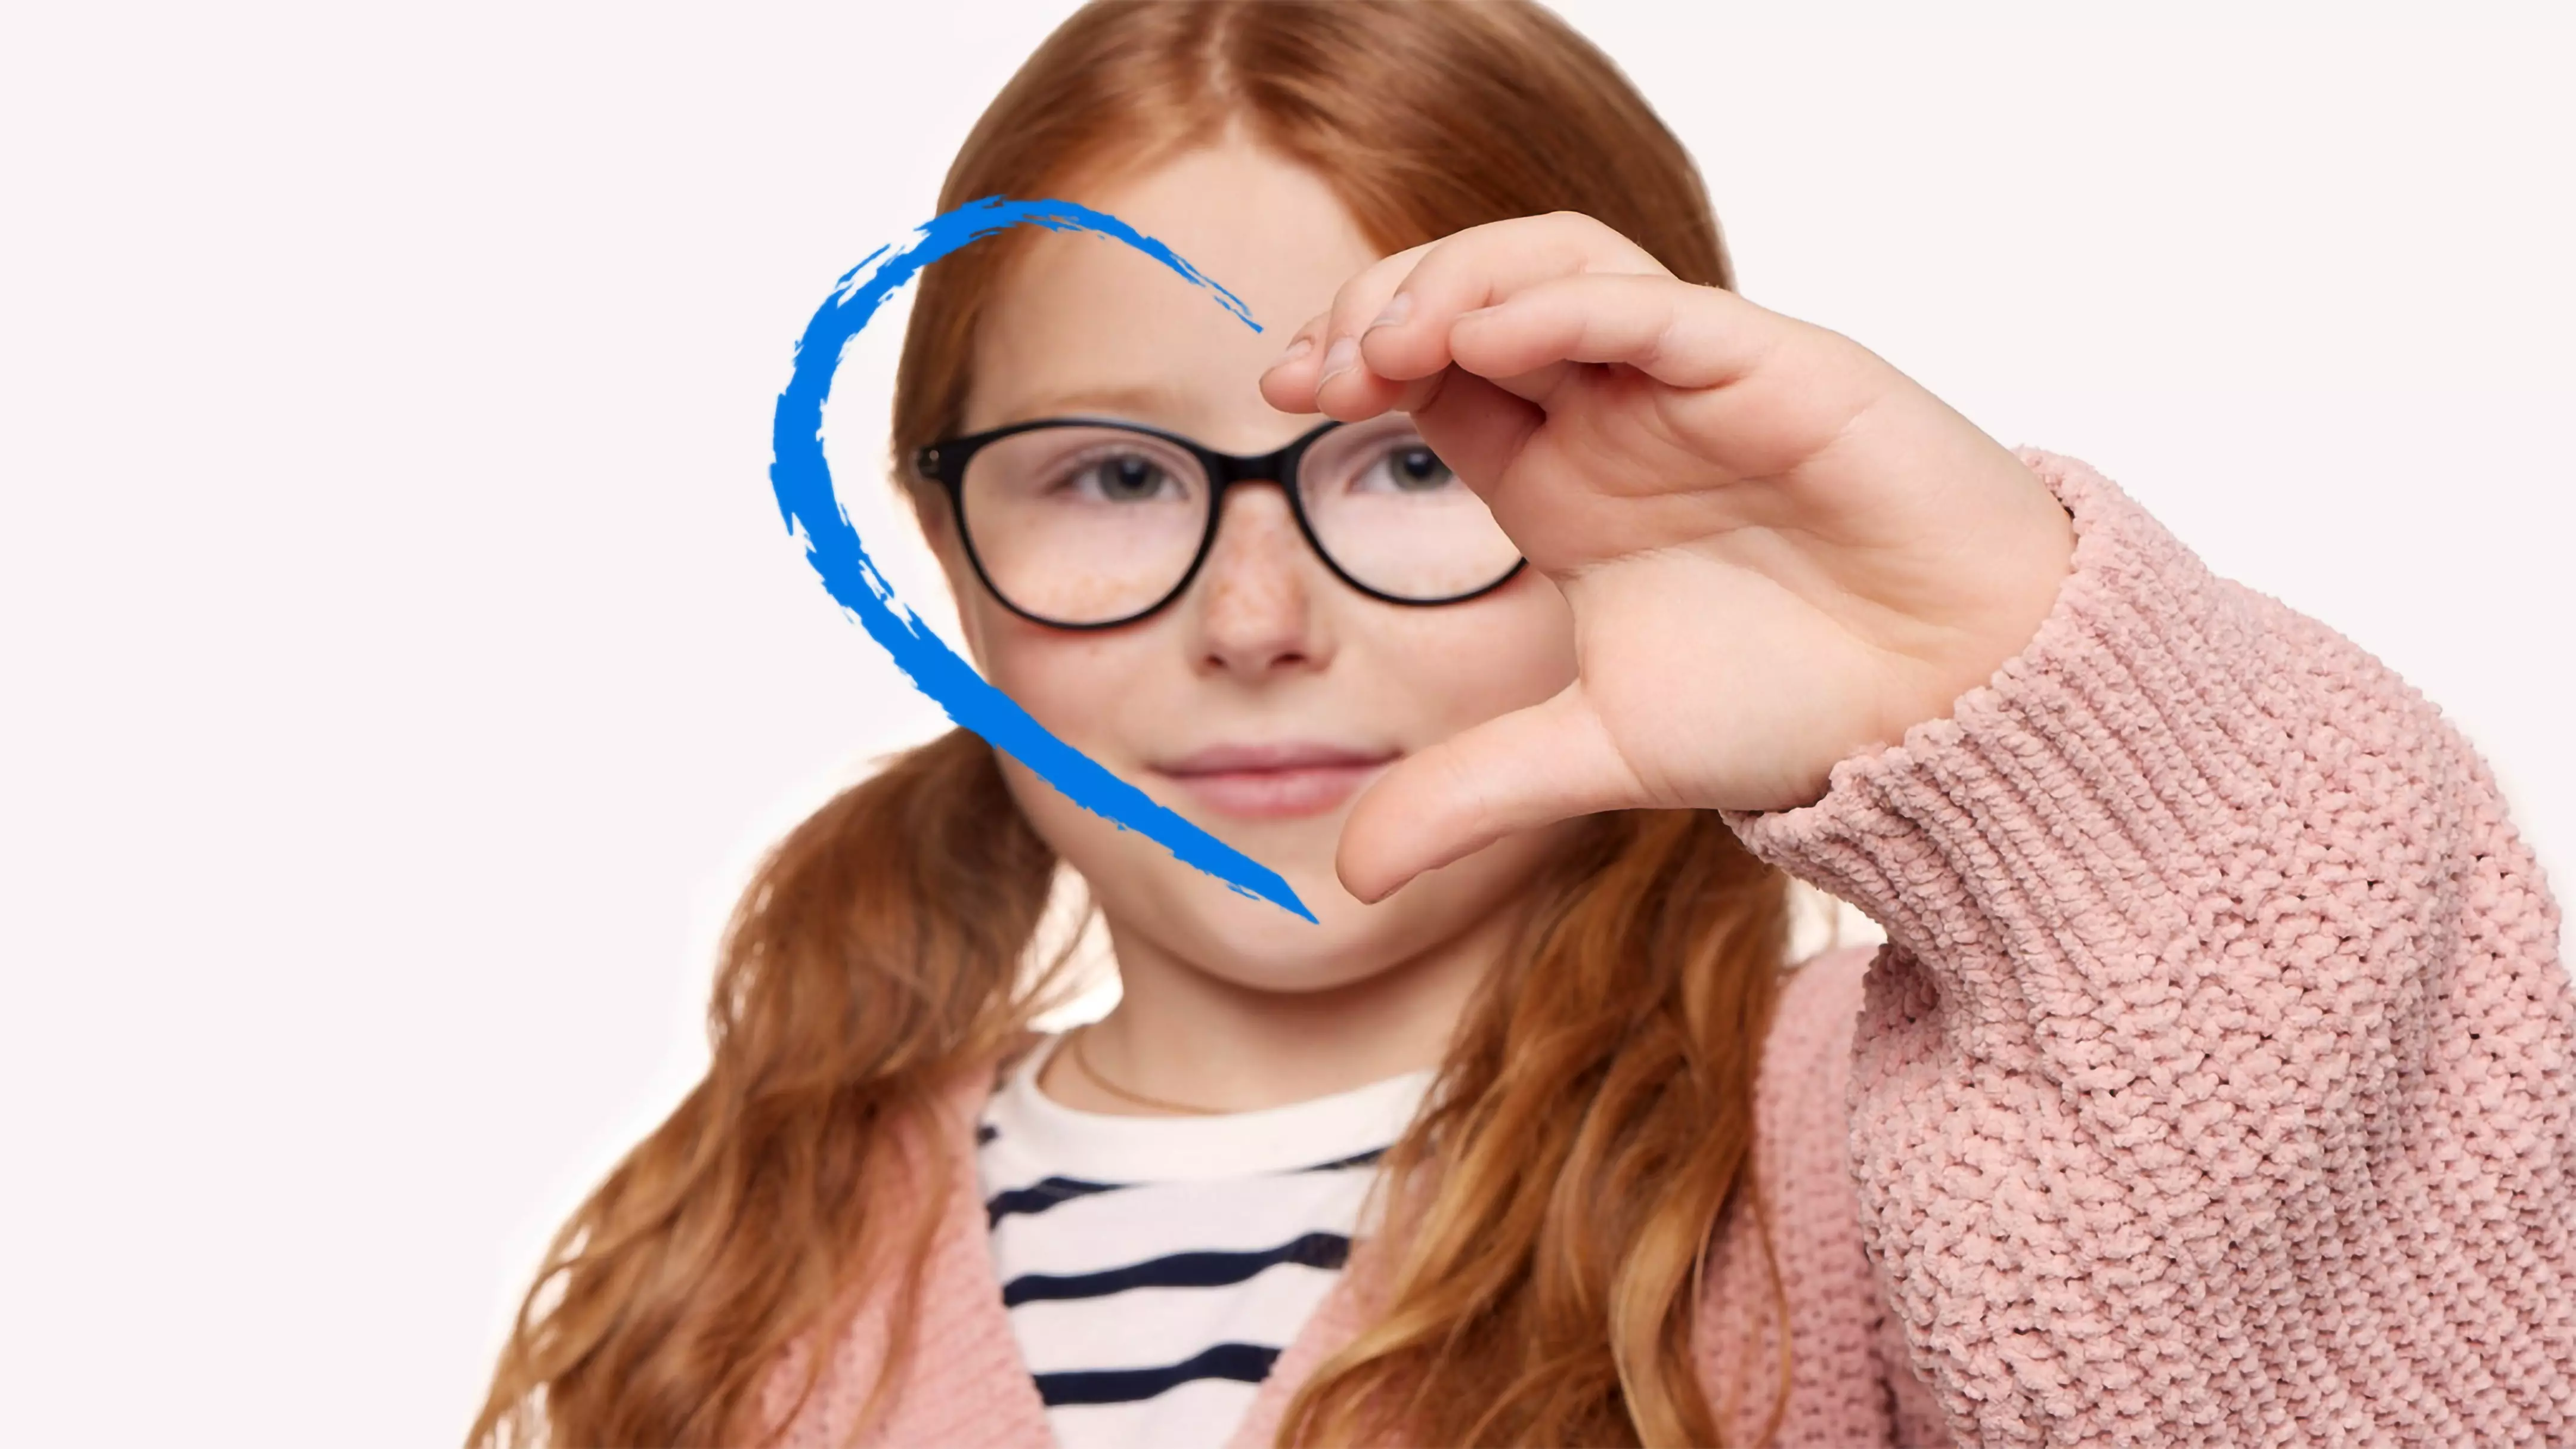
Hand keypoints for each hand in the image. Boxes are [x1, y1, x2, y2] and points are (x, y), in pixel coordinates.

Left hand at [1259, 212, 2075, 903]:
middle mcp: (1617, 410)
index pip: (1432, 368)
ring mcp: (1694, 380)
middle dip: (1380, 300)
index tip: (1282, 395)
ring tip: (1383, 341)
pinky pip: (1659, 308)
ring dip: (1459, 281)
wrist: (1956, 714)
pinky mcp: (1779, 369)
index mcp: (1563, 472)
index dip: (1351, 357)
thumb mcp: (1600, 753)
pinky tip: (1491, 336)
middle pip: (1475, 290)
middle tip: (1312, 368)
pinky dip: (1570, 307)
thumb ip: (1470, 792)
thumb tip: (1346, 871)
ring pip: (1559, 265)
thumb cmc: (1802, 707)